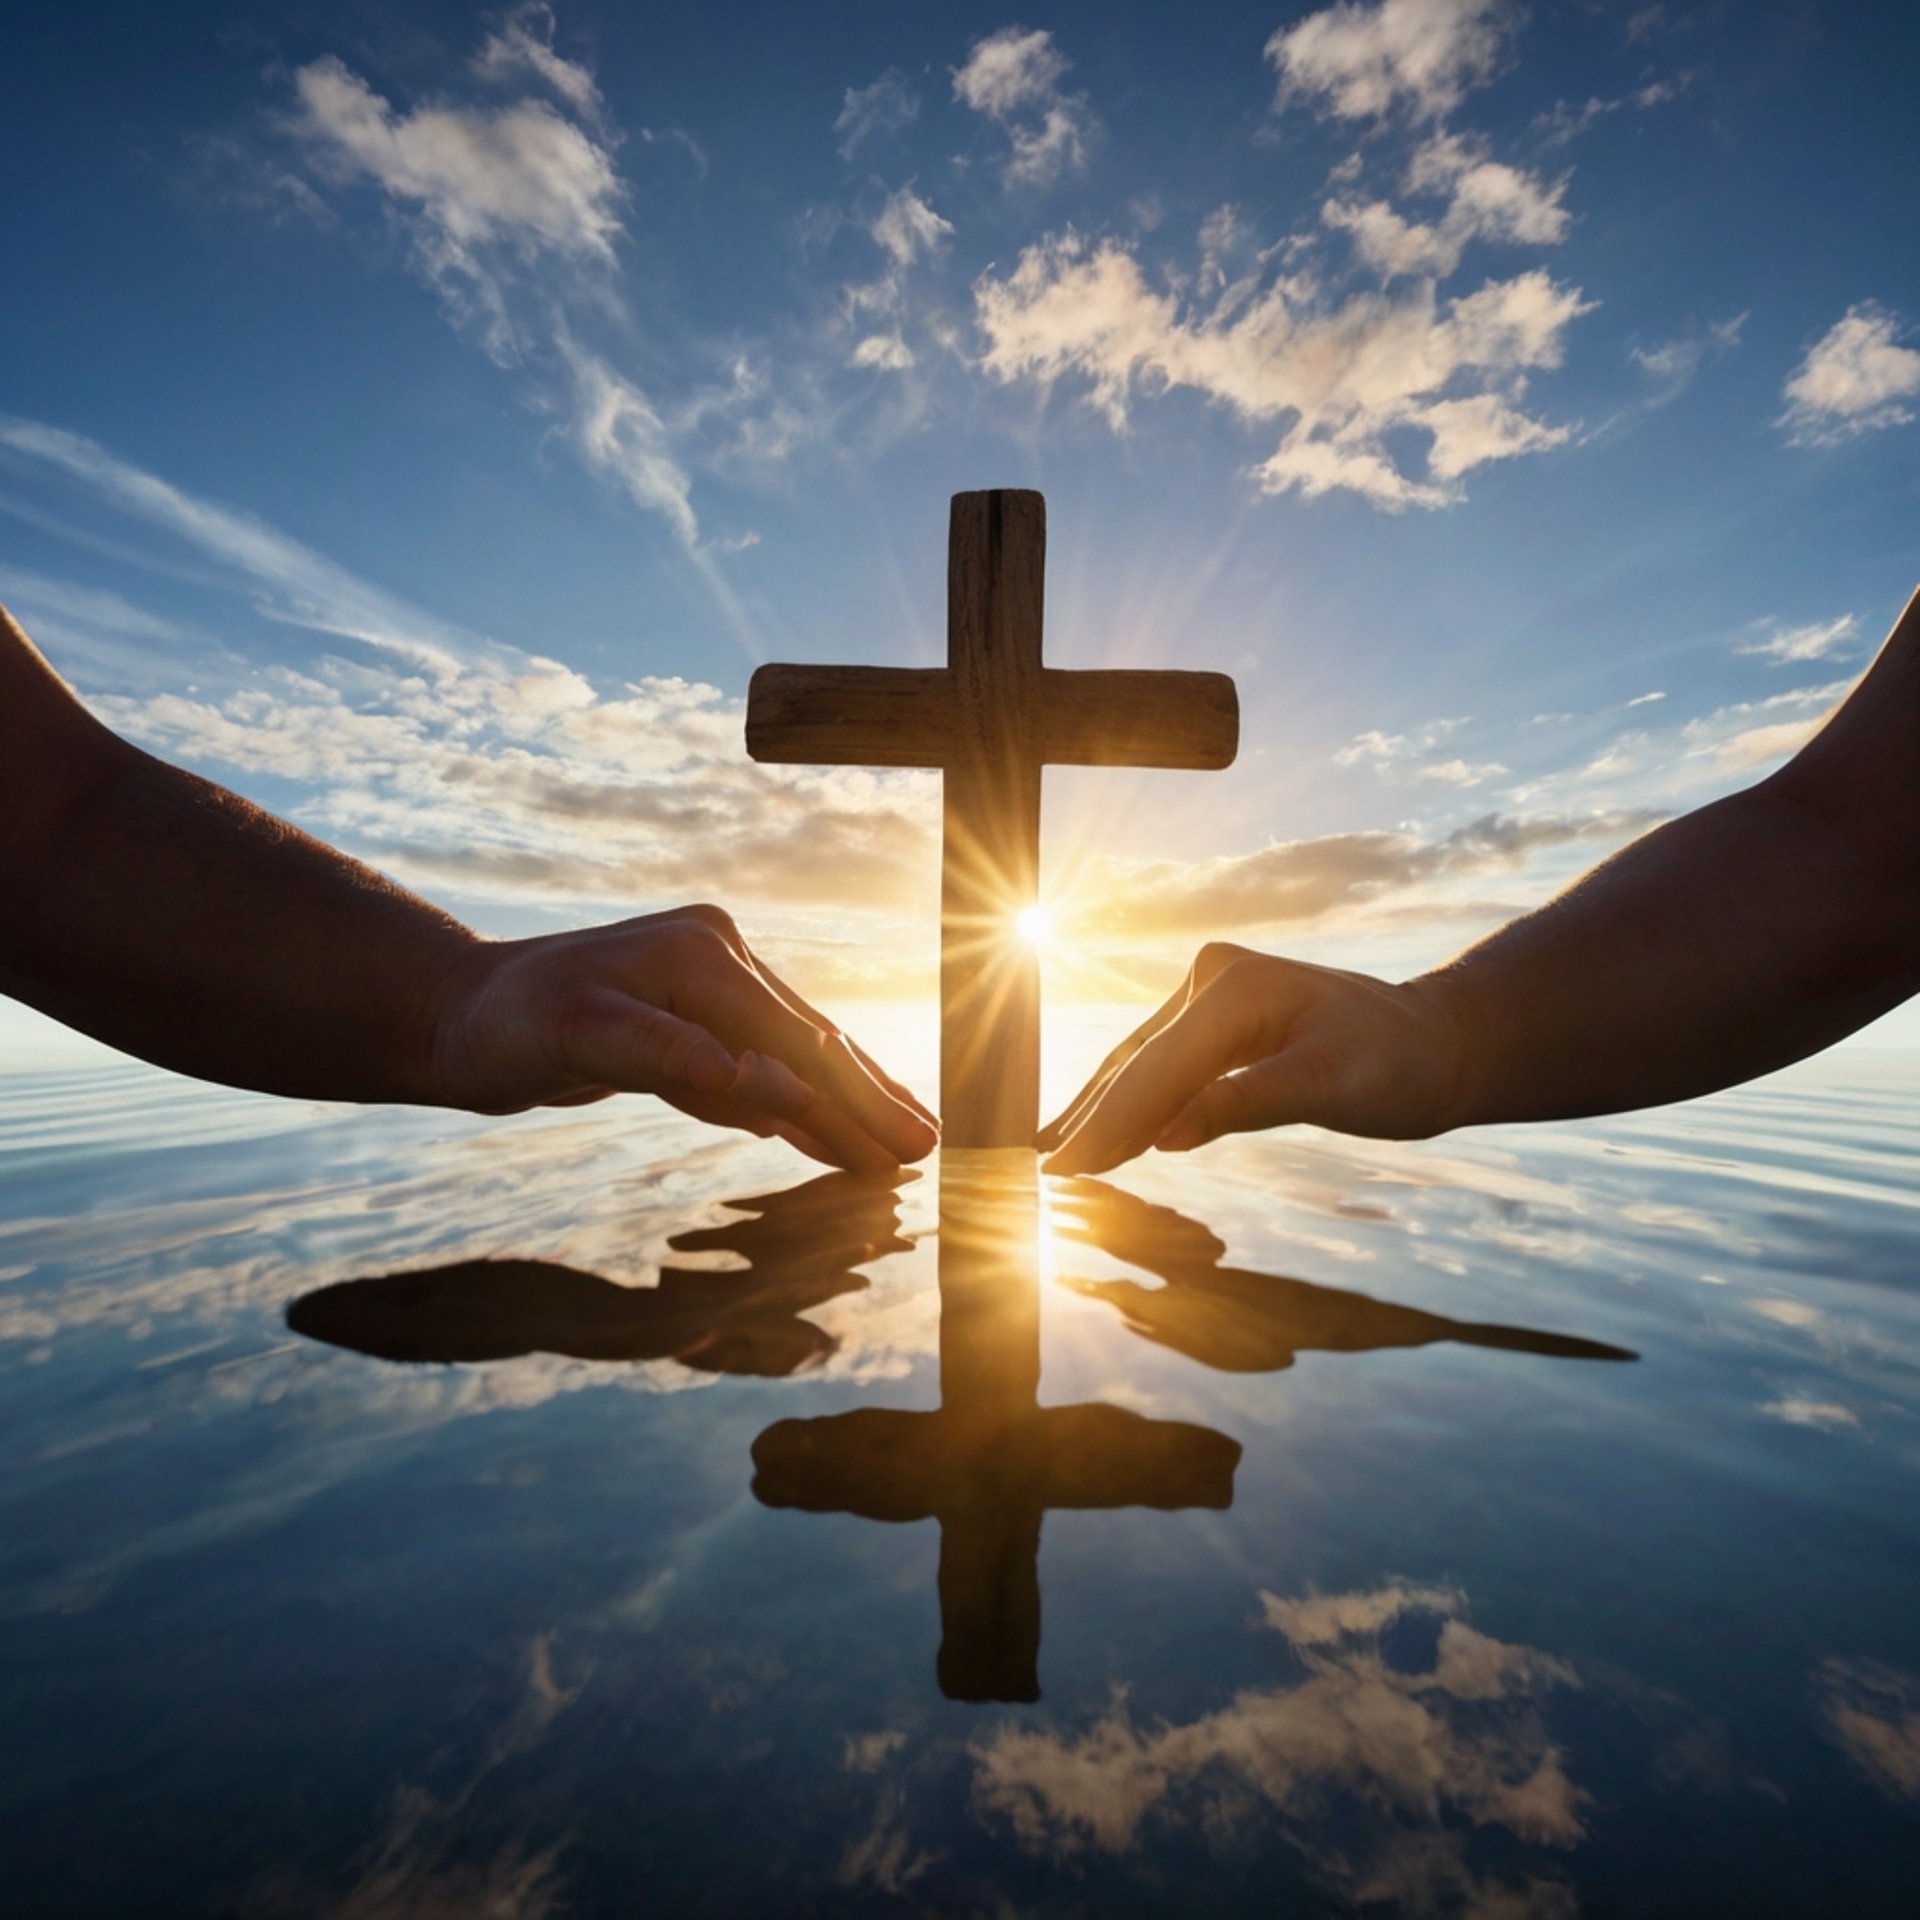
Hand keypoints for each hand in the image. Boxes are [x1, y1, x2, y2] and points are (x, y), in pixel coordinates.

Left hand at [425, 904, 937, 1172]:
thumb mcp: (569, 1038)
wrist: (452, 1010)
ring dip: (845, 1099)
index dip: (852, 1099)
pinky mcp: (691, 1010)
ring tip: (901, 1143)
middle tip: (927, 1152)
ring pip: (792, 1050)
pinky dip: (794, 1095)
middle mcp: (714, 954)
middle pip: (808, 1040)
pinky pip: (757, 1060)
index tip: (901, 1148)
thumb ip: (666, 1056)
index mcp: (697, 958)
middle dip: (869, 1098)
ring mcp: (706, 978)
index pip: (793, 1041)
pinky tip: (824, 1127)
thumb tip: (766, 1085)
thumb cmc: (500, 1027)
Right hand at [1038, 943, 1472, 1174]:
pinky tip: (1102, 1127)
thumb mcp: (1331, 1086)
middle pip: (1137, 1062)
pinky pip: (1162, 1063)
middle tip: (1042, 1173)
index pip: (1158, 1070)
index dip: (1109, 1125)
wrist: (1437, 1042)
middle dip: (1090, 1119)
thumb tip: (1164, 1137)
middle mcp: (1213, 979)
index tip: (1065, 1172)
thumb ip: (1245, 1104)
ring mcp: (1212, 993)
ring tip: (1053, 1152)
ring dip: (1099, 1108)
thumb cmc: (1396, 1064)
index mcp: (1237, 990)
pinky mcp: (1218, 1017)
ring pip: (1140, 1061)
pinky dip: (1131, 1098)